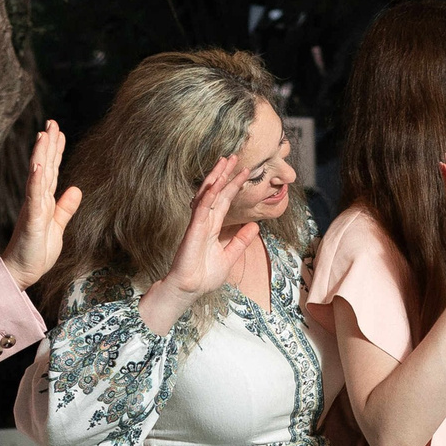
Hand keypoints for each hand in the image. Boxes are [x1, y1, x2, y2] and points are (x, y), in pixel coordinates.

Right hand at [2, 120, 83, 289]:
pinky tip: (38, 165)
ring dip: (41, 155)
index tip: (58, 132)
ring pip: (38, 176)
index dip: (54, 152)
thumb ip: (65, 208)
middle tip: (52, 122)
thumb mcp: (57, 226)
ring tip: (45, 135)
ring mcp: (33, 208)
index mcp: (43, 201)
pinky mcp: (32, 219)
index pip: (50, 171)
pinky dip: (36, 180)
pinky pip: (34, 197)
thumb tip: (75, 190)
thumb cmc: (36, 251)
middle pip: (44, 167)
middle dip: (48, 145)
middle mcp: (36, 200)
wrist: (21, 272)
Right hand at [162, 155, 257, 295]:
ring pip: (208, 196)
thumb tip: (255, 226)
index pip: (224, 200)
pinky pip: (201, 210)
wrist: (190, 289)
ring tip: (225, 162)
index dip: (234, 185)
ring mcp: (198, 224)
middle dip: (225, 174)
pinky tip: (215, 185)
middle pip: (216, 192)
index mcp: (213, 226)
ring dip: (216, 178)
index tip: (244, 171)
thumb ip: (241, 240)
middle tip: (234, 156)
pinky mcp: (193, 231)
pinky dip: (208, 197)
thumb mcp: (230, 256)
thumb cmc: (205, 275)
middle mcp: (205, 221)